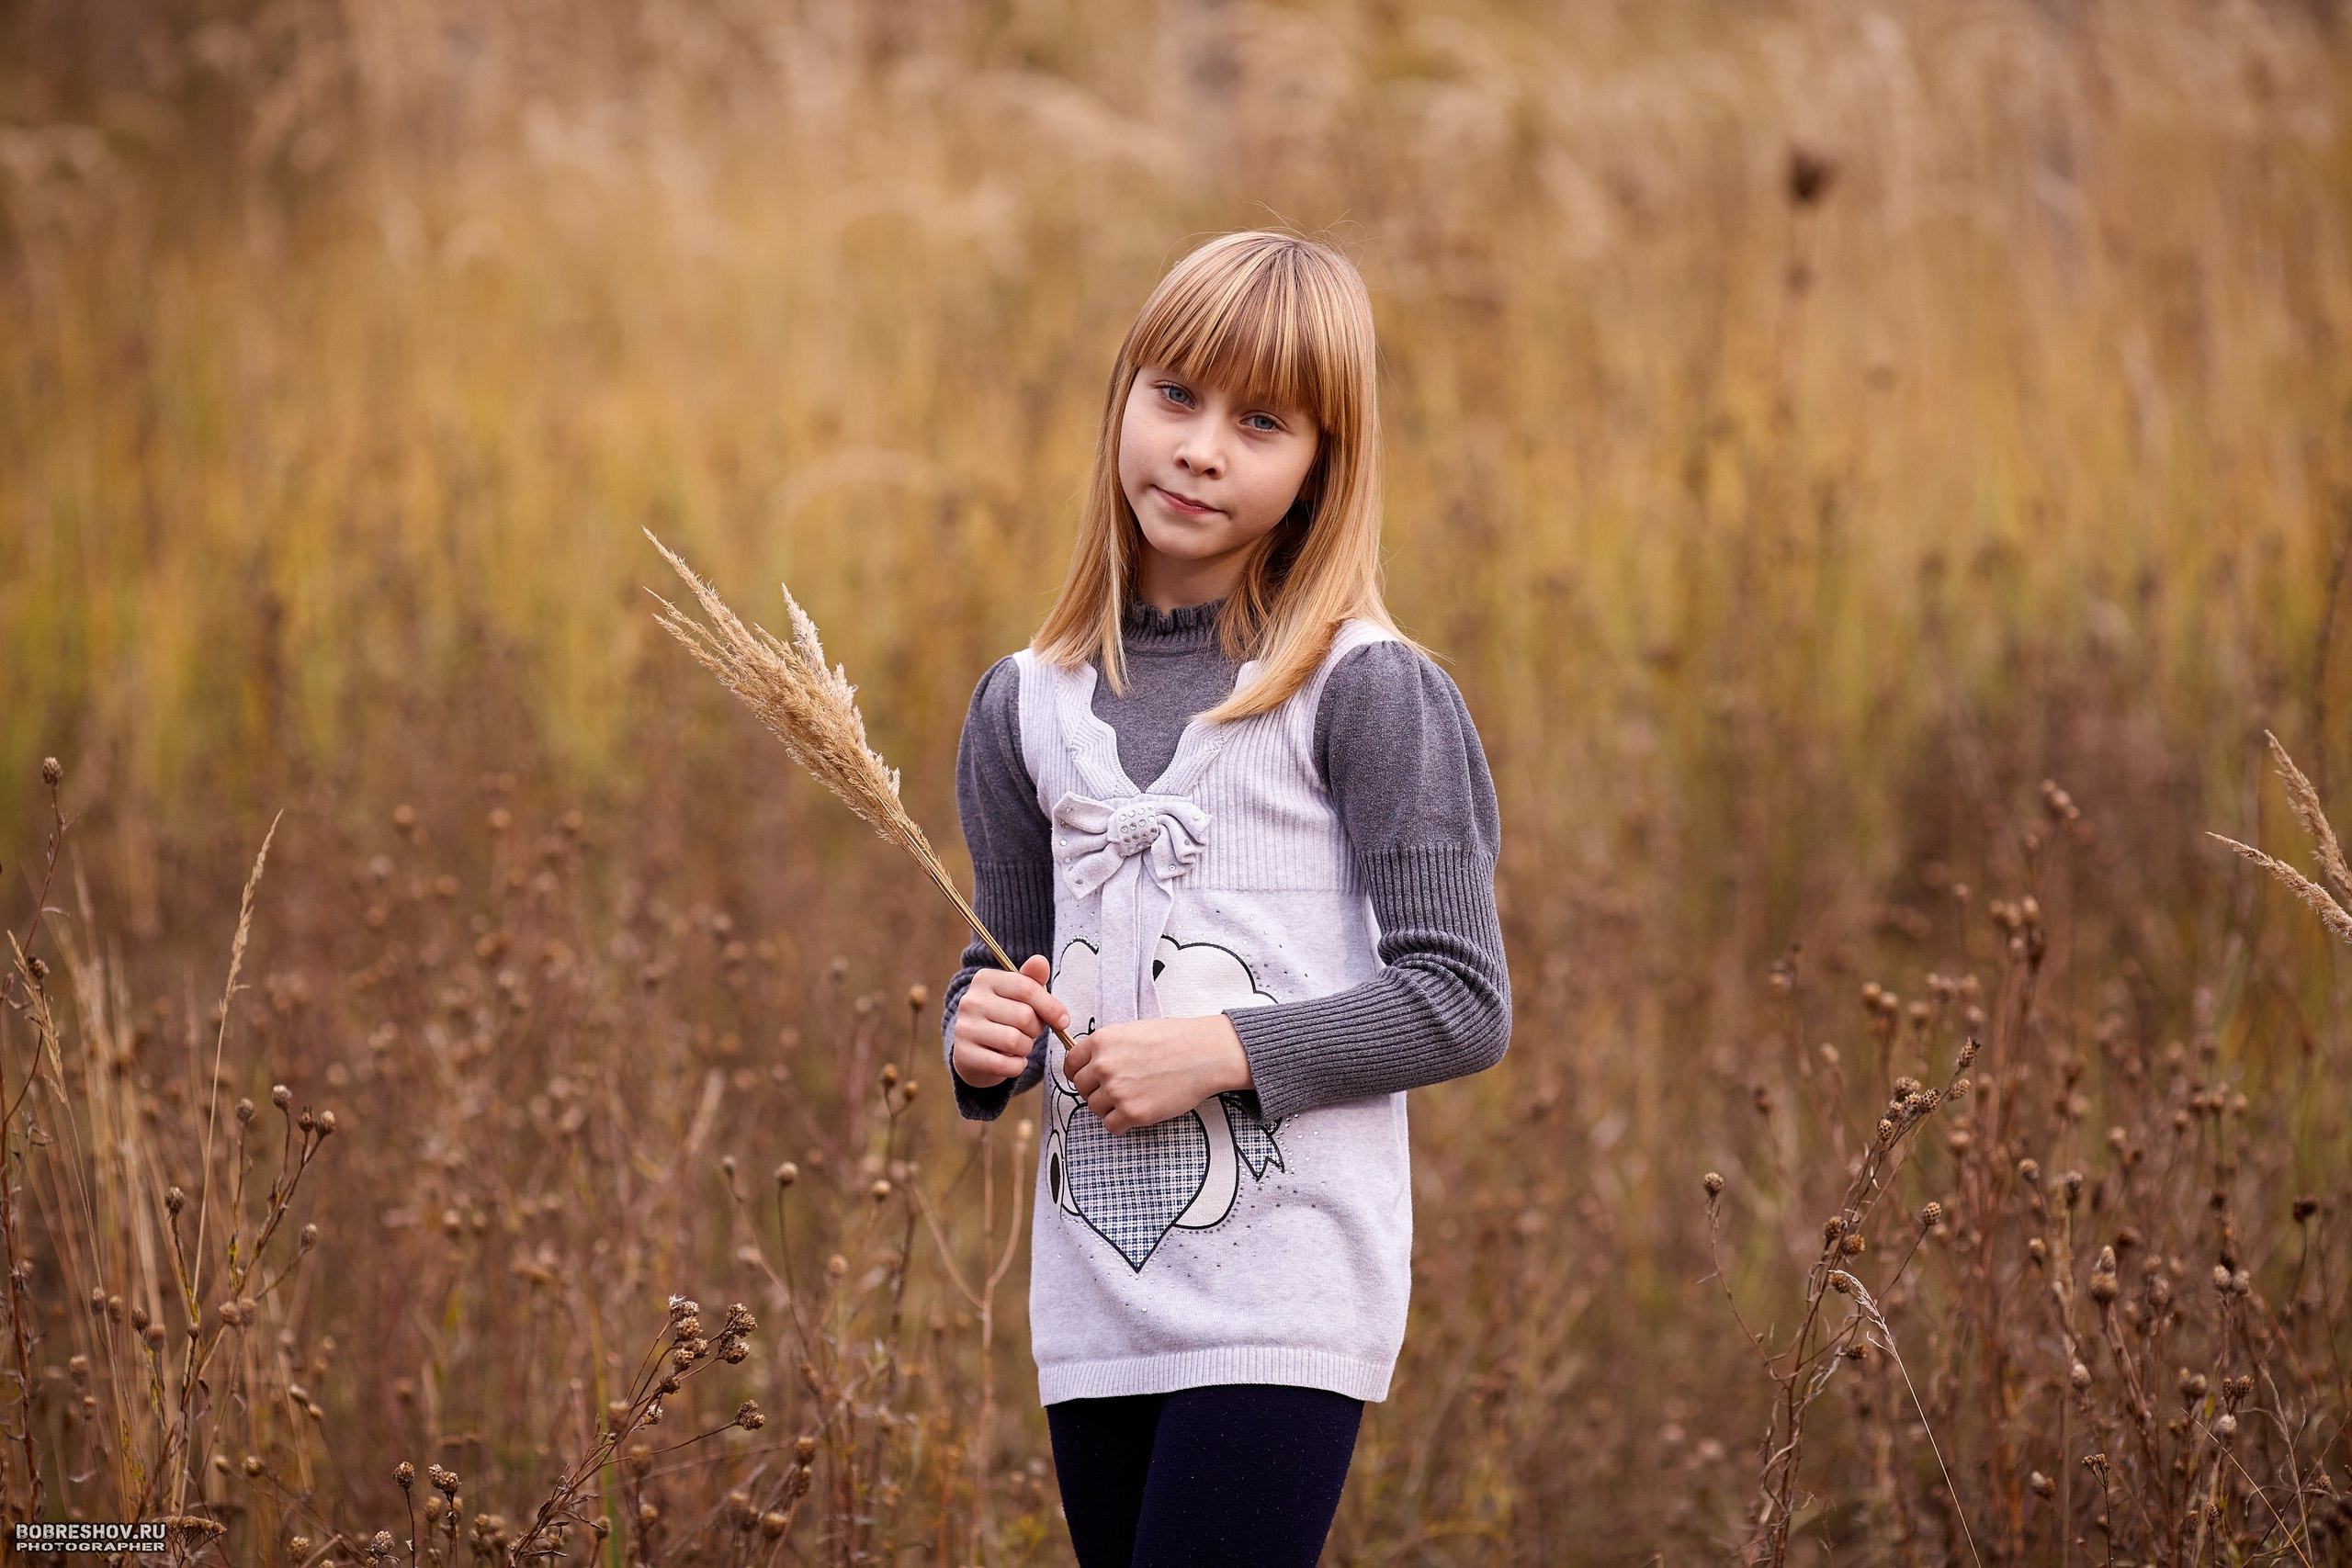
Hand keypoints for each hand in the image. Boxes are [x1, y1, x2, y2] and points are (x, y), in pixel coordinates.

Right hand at [951, 955, 1069, 1088]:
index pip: (1026, 988)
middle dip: (1036, 1029)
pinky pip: (1003, 1064)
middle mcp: (971, 1001)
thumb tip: (1040, 961)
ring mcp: (964, 1028)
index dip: (1050, 1006)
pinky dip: (1017, 1066)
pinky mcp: (963, 1055)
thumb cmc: (1004, 1018)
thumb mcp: (1019, 996)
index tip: (1063, 1020)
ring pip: (1014, 1041)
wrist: (975, 1051)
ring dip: (1026, 1048)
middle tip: (1030, 1033)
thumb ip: (1032, 980)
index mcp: (985, 979)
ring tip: (1019, 1045)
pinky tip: (1013, 1061)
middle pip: (1024, 1016)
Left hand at [1063, 1014, 1252, 1134]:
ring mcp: (1116, 1091)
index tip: (1087, 1078)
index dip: (1078, 1072)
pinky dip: (1121, 1122)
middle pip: (1081, 1088)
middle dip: (1095, 1090)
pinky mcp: (1132, 1113)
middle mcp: (1104, 1066)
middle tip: (1116, 1089)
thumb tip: (1091, 1064)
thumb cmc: (1175, 1039)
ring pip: (1094, 1108)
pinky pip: (1111, 1126)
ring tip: (1133, 1097)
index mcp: (1102, 1042)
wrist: (1204, 1054)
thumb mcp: (1132, 1031)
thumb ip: (1107, 1047)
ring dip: (1109, 1107)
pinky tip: (1137, 1111)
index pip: (1070, 1063)